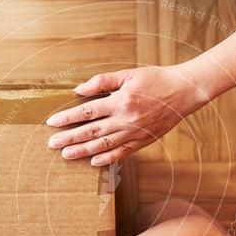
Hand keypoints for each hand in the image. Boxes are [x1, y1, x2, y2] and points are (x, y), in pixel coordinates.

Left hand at [46, 63, 204, 165]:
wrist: (184, 91)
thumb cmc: (155, 79)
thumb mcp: (128, 74)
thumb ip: (102, 81)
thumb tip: (79, 89)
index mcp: (120, 100)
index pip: (87, 111)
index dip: (67, 118)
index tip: (52, 123)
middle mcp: (126, 119)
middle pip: (91, 131)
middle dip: (69, 138)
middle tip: (52, 144)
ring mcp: (134, 132)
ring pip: (104, 145)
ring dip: (83, 151)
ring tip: (66, 155)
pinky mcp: (143, 141)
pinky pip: (122, 152)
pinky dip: (107, 158)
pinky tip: (93, 162)